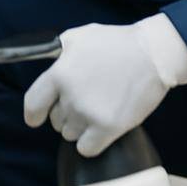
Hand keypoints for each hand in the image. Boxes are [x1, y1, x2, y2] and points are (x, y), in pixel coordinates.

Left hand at [23, 21, 169, 157]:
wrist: (153, 54)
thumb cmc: (116, 43)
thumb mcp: (78, 36)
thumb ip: (56, 54)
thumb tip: (46, 67)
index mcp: (59, 73)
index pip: (33, 104)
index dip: (33, 115)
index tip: (36, 119)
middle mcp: (70, 96)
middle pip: (55, 121)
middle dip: (66, 114)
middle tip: (87, 99)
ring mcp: (89, 114)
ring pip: (70, 135)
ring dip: (81, 127)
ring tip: (99, 108)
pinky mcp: (109, 127)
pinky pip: (87, 149)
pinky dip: (92, 142)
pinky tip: (102, 127)